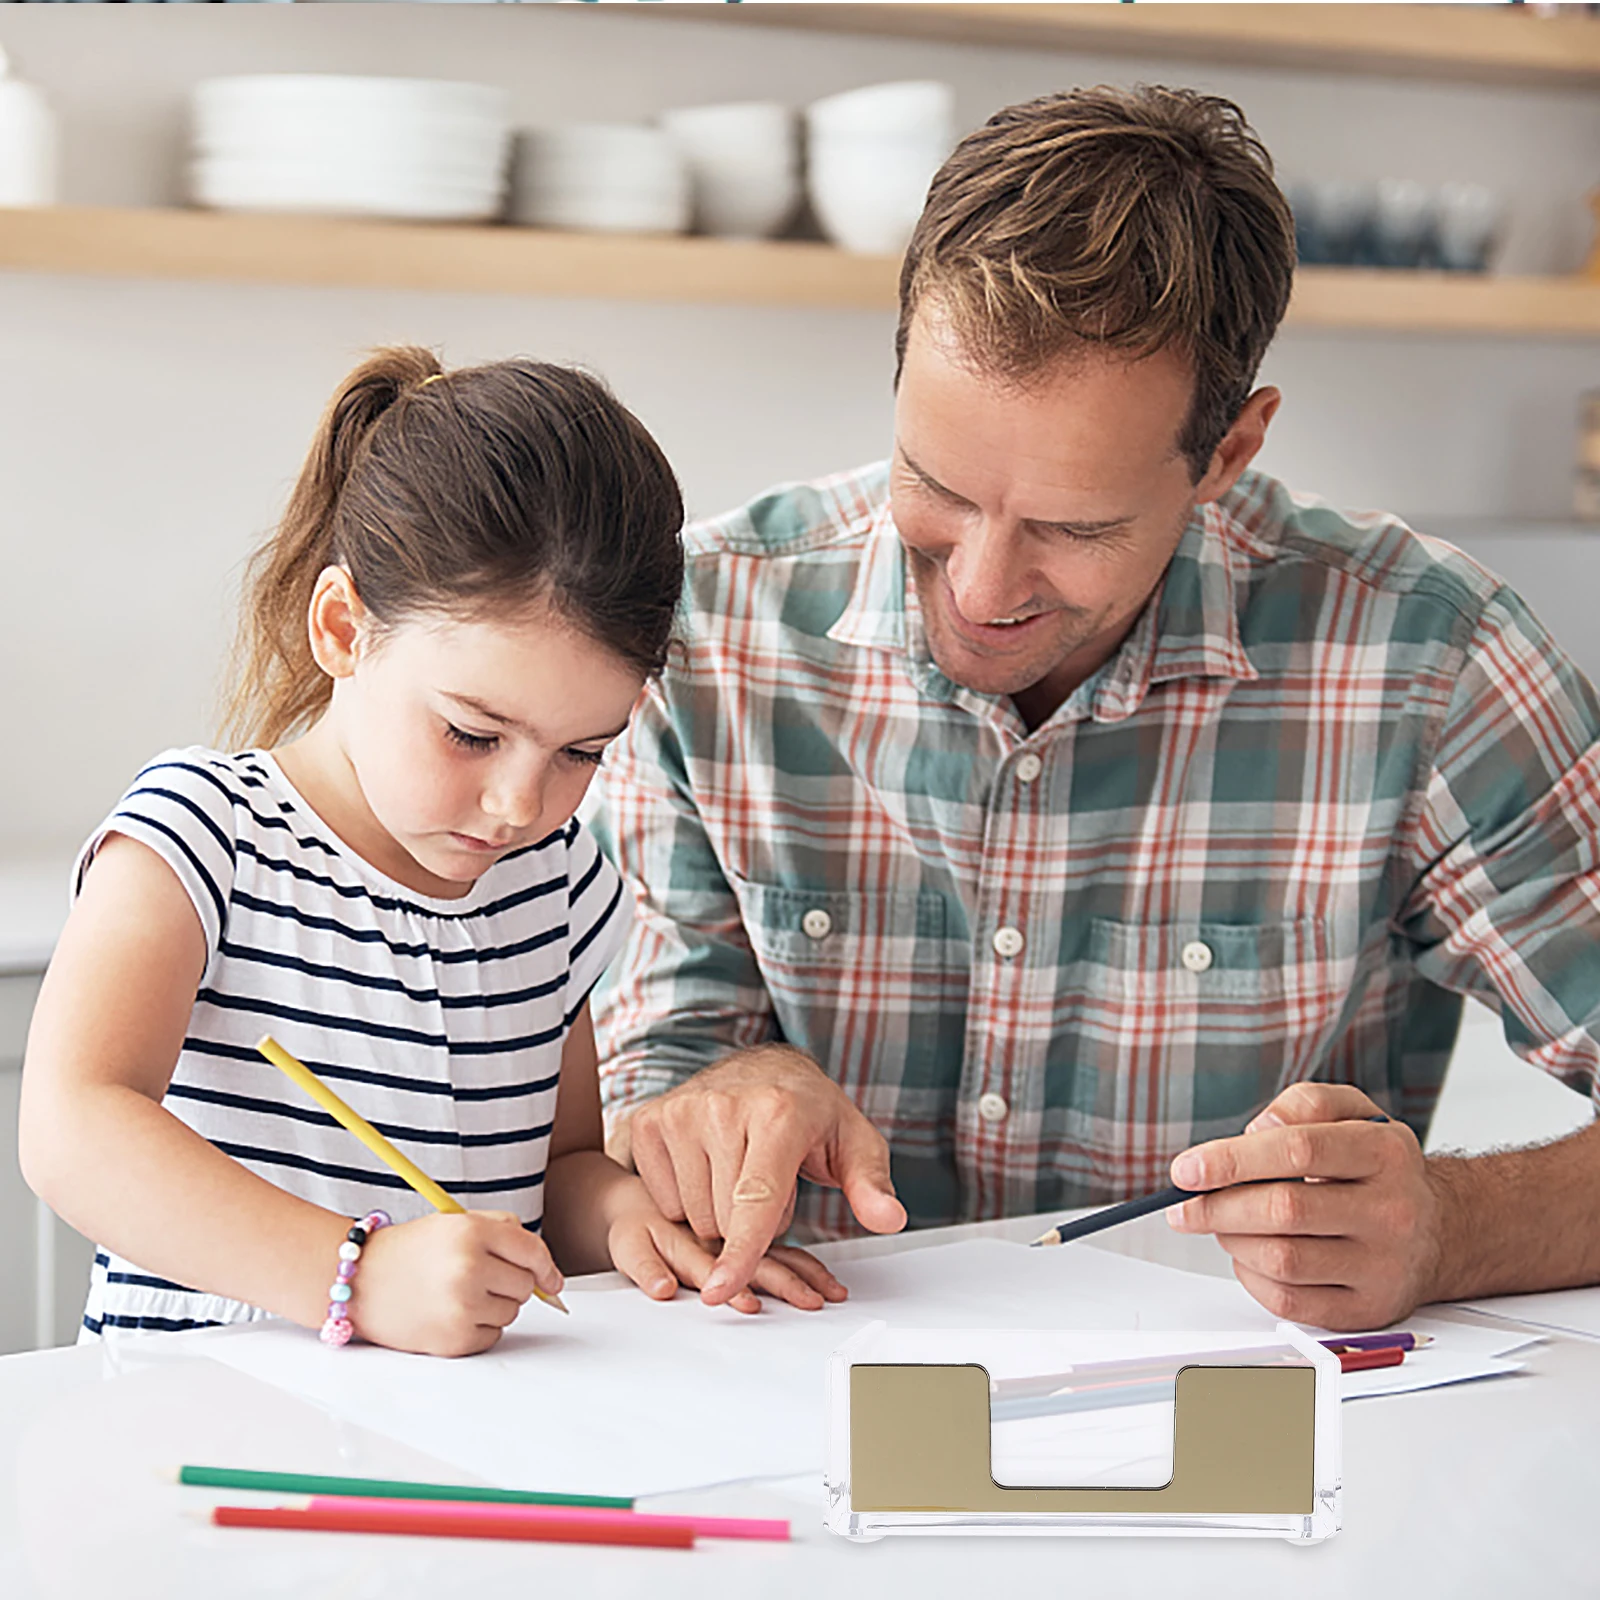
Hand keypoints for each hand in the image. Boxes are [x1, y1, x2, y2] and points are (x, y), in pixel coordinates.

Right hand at [351, 1210, 563, 1356]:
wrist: (359, 1281)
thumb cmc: (409, 1251)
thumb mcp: (455, 1222)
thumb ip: (503, 1231)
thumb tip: (545, 1269)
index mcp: (472, 1232)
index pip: (533, 1252)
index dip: (548, 1268)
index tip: (552, 1280)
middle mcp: (469, 1268)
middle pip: (526, 1285)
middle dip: (513, 1282)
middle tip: (481, 1277)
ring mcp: (461, 1307)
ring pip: (512, 1311)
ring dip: (495, 1305)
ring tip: (460, 1293)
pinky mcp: (453, 1339)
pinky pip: (493, 1335)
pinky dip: (480, 1327)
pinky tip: (451, 1313)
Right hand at [621, 1046, 905, 1306]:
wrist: (763, 1068)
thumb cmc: (810, 1112)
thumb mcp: (854, 1145)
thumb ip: (870, 1186)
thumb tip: (889, 1219)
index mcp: (778, 1113)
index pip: (757, 1198)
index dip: (742, 1250)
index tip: (721, 1289)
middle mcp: (722, 1106)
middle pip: (724, 1219)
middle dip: (752, 1225)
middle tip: (772, 1185)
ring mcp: (681, 1111)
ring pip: (694, 1215)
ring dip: (720, 1214)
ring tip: (741, 1174)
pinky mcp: (652, 1120)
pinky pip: (665, 1199)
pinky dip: (689, 1198)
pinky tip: (710, 1166)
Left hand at [1166, 1083, 1445, 1329]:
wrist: (1440, 1229)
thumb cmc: (1378, 1168)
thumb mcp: (1353, 1112)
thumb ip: (1303, 1104)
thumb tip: (1257, 1130)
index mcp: (1384, 1153)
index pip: (1297, 1150)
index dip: (1232, 1160)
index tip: (1186, 1169)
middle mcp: (1391, 1211)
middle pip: (1284, 1209)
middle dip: (1218, 1207)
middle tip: (1185, 1206)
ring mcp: (1384, 1265)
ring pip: (1282, 1260)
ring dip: (1233, 1240)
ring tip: (1222, 1223)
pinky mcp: (1370, 1308)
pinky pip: (1291, 1302)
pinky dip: (1253, 1278)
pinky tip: (1250, 1255)